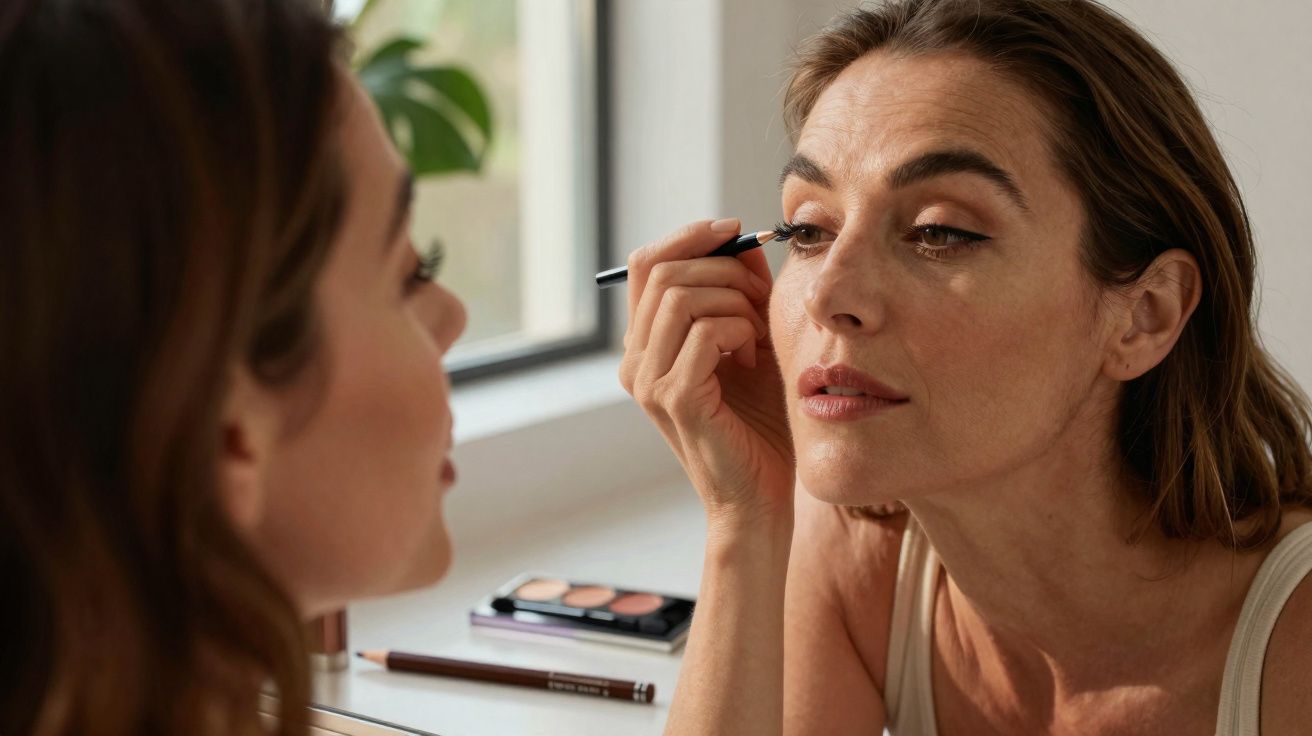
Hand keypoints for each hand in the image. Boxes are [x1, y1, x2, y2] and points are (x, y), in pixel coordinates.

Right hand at [619, 218, 793, 526]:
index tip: (734, 231)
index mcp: (644, 345)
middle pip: (664, 271)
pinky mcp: (675, 399)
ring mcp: (648, 382)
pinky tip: (751, 356)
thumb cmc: (759, 425)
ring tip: (756, 333)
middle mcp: (634, 361)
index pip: (645, 263)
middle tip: (761, 296)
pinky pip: (705, 331)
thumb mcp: (753, 341)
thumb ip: (742, 292)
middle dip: (724, 269)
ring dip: (735, 301)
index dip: (688, 237)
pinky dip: (739, 329)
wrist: (760, 496)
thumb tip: (742, 240)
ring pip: (683, 296)